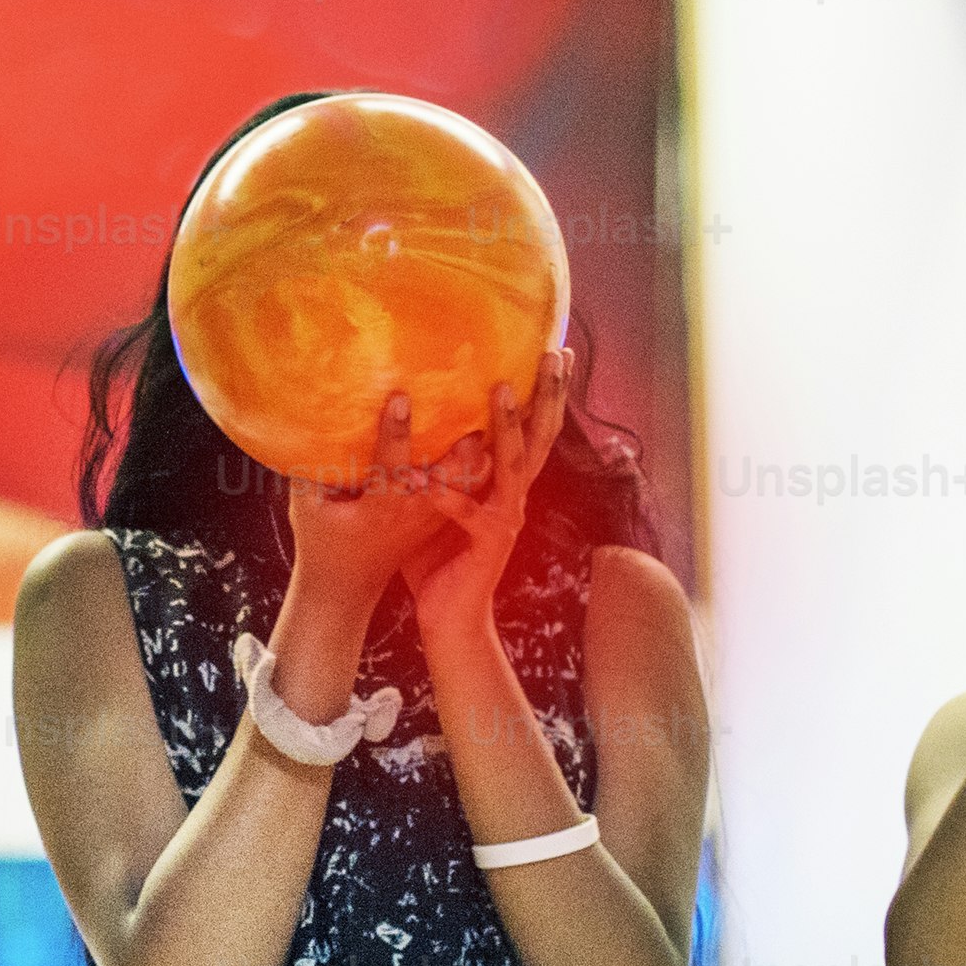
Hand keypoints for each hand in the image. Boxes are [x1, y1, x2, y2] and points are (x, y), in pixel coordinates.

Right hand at [283, 388, 482, 630]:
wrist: (346, 589)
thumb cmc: (321, 545)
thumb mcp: (306, 511)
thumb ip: (309, 472)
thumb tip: (313, 426)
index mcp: (380, 510)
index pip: (391, 467)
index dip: (394, 433)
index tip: (401, 399)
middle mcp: (412, 512)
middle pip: (448, 476)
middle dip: (461, 444)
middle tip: (473, 404)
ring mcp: (429, 516)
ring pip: (466, 482)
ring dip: (477, 451)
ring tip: (489, 411)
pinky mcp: (436, 516)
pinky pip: (467, 487)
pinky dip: (477, 463)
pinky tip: (485, 432)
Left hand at [401, 353, 571, 656]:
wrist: (448, 618)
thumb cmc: (435, 557)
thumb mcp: (435, 498)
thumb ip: (434, 463)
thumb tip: (408, 418)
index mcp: (506, 483)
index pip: (533, 428)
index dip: (547, 391)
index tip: (557, 347)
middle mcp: (514, 496)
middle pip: (542, 435)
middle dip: (550, 393)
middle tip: (555, 351)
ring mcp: (505, 518)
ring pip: (516, 464)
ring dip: (511, 426)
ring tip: (503, 389)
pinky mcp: (487, 543)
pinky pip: (468, 513)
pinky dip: (449, 494)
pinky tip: (431, 477)